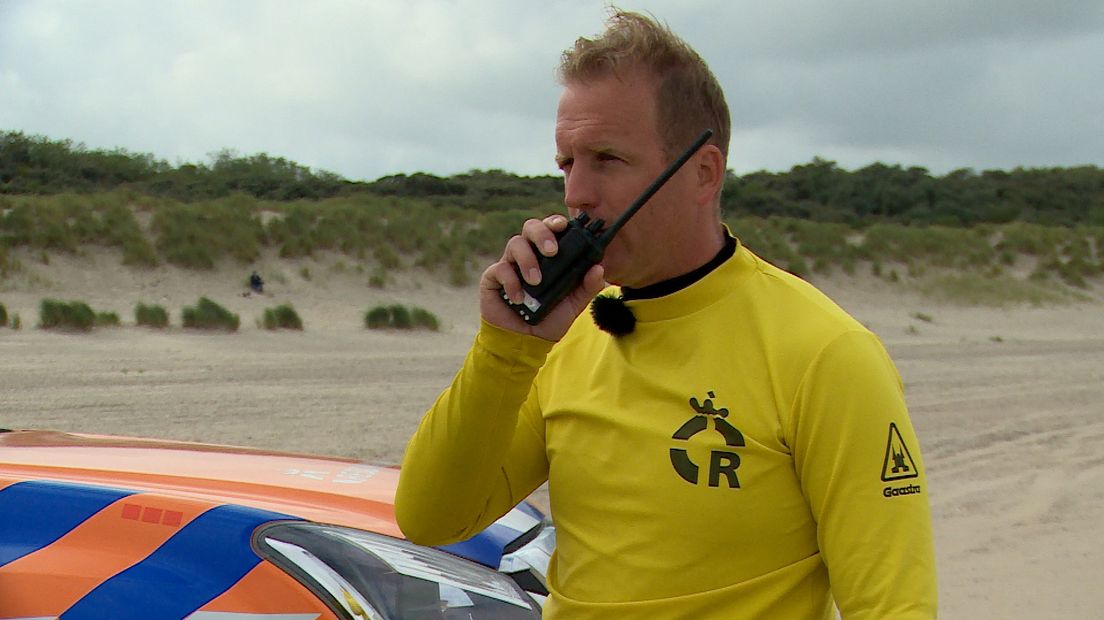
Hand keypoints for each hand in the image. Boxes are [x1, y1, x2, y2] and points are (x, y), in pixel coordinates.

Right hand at [480, 214, 605, 340]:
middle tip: (552, 251)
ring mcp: (510, 264)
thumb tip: (599, 268)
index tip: (564, 226)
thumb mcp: (573, 305)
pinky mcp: (493, 278)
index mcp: (547, 256)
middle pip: (531, 227)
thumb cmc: (549, 319)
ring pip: (515, 243)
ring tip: (536, 281)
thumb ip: (587, 287)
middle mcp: (528, 255)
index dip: (555, 222)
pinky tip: (519, 298)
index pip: (551, 229)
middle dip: (542, 233)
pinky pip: (500, 269)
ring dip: (528, 260)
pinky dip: (511, 282)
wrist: (525, 342)